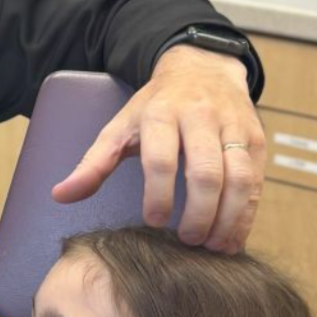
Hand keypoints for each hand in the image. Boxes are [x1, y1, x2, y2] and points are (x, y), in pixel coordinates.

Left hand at [51, 45, 265, 253]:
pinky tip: (232, 238)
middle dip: (198, 213)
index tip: (154, 223)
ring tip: (212, 246)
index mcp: (161, 114)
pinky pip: (257, 181)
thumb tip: (60, 196)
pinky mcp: (255, 138)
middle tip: (186, 241)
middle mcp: (201, 117)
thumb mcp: (120, 128)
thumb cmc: (155, 107)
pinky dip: (247, 214)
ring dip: (229, 218)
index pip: (161, 159)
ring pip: (239, 178)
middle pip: (205, 172)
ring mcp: (233, 126)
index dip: (158, 195)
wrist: (202, 69)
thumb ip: (93, 164)